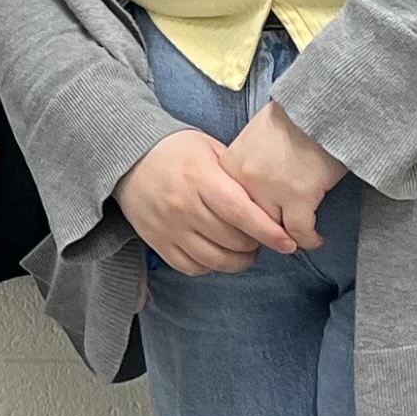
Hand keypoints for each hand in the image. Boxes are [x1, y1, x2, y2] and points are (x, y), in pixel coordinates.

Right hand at [115, 128, 283, 276]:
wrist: (128, 157)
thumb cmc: (176, 150)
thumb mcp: (209, 148)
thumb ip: (236, 174)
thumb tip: (268, 201)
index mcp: (200, 177)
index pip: (241, 213)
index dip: (268, 232)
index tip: (288, 243)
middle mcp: (183, 205)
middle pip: (231, 240)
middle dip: (256, 244)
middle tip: (263, 238)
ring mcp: (168, 226)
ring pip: (213, 259)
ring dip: (237, 261)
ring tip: (245, 251)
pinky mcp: (156, 241)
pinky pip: (190, 267)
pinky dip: (210, 267)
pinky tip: (217, 255)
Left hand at [220, 101, 347, 253]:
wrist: (320, 108)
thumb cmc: (290, 122)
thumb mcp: (252, 142)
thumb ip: (244, 170)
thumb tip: (246, 198)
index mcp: (230, 166)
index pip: (226, 208)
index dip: (240, 221)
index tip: (250, 229)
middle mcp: (245, 181)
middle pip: (248, 223)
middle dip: (261, 234)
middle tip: (274, 240)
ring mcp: (271, 190)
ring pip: (273, 231)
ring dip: (286, 239)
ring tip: (296, 242)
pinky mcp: (299, 196)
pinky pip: (300, 232)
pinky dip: (309, 239)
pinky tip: (315, 239)